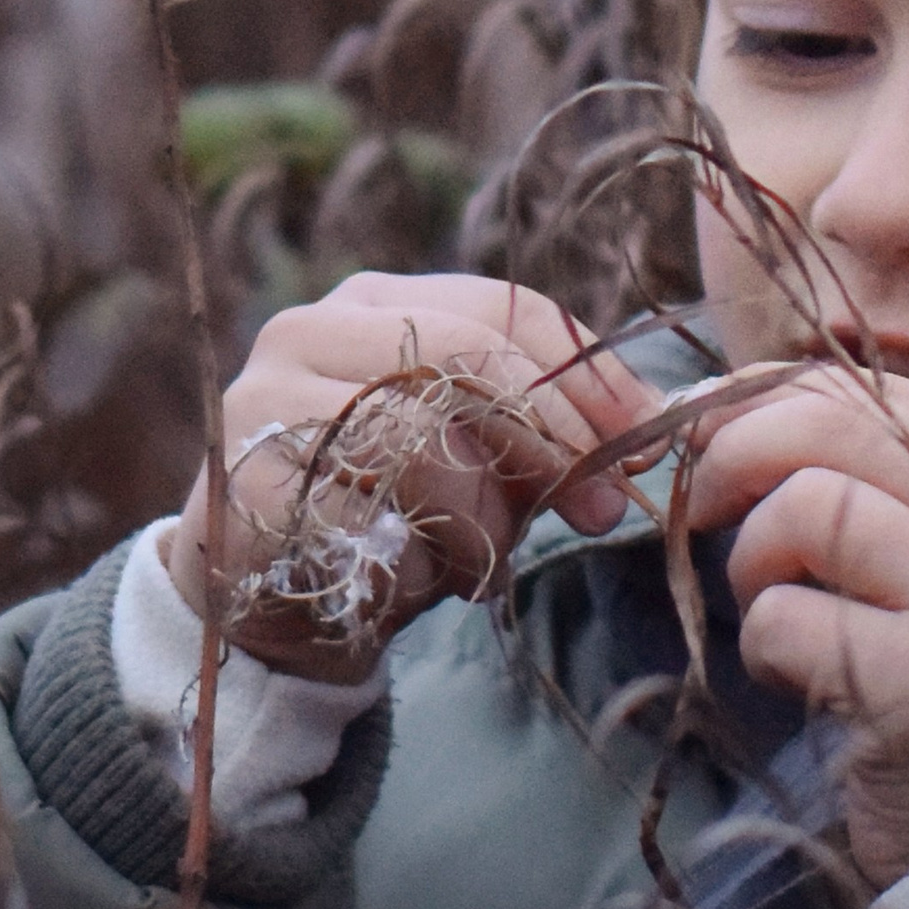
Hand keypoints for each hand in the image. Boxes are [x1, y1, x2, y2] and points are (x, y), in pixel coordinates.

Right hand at [169, 273, 659, 678]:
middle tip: (597, 507)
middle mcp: (310, 329)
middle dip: (551, 438)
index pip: (503, 307)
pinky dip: (417, 563)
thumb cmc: (391, 518)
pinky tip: (413, 582)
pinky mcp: (244, 482)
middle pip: (465, 357)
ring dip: (480, 520)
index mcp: (375, 302)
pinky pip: (369, 519)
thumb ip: (554, 434)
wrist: (271, 606)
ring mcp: (266, 400)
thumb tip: (664, 426)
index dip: (589, 371)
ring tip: (477, 562)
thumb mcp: (482, 463)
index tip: (648, 436)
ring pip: (421, 443)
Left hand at [681, 365, 908, 889]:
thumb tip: (722, 404)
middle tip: (698, 506)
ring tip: (773, 613)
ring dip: (751, 563)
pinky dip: (761, 646)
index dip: (768, 398)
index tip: (710, 432)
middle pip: (831, 423)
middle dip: (731, 454)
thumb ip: (877, 482)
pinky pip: (783, 618)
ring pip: (801, 509)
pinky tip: (798, 679)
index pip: (875, 388)